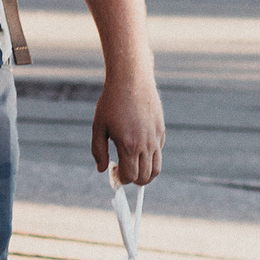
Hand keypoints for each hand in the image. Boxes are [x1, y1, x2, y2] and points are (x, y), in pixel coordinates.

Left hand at [91, 68, 163, 186]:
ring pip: (156, 168)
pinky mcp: (161, 130)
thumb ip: (98, 151)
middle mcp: (145, 144)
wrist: (131, 79)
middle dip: (133, 180)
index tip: (114, 172)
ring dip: (146, 174)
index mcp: (128, 145)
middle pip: (145, 177)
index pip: (130, 177)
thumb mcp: (99, 126)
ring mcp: (155, 138)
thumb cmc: (112, 101)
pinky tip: (139, 148)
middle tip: (123, 172)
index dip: (121, 179)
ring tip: (134, 167)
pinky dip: (150, 158)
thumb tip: (102, 169)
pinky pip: (159, 152)